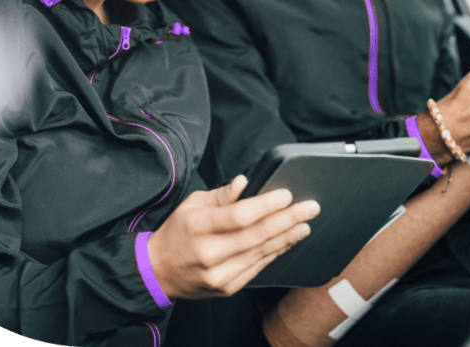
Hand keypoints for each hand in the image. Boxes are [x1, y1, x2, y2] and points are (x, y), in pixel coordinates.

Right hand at [147, 175, 319, 299]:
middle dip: (288, 220)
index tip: (286, 195)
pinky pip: (258, 267)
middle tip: (310, 208)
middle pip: (256, 235)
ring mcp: (219, 274)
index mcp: (198, 226)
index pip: (239, 216)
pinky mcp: (228, 287)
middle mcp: (209, 253)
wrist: (159, 271)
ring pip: (261, 253)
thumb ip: (221, 195)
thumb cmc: (178, 231)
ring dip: (287, 237)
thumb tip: (244, 181)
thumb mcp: (192, 203)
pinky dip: (275, 252)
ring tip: (305, 224)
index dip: (266, 205)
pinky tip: (288, 240)